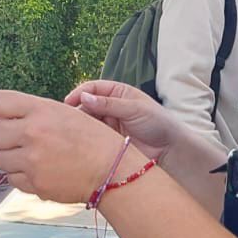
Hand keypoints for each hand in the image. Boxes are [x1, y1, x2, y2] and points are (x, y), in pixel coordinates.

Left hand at [0, 89, 139, 203]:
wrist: (112, 170)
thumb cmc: (91, 139)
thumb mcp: (64, 113)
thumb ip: (31, 114)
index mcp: (41, 110)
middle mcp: (33, 133)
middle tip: (13, 139)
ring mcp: (32, 160)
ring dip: (10, 158)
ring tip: (36, 157)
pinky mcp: (34, 183)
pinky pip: (12, 179)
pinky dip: (22, 176)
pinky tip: (43, 171)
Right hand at [64, 80, 181, 162]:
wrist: (169, 149)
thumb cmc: (157, 123)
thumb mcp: (134, 109)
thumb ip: (109, 104)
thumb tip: (84, 98)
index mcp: (118, 93)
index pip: (93, 88)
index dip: (80, 93)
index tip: (69, 102)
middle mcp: (111, 106)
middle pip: (87, 105)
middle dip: (77, 111)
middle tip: (67, 120)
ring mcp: (109, 123)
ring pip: (87, 121)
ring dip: (80, 125)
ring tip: (72, 131)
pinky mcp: (107, 140)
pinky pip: (92, 136)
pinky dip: (85, 137)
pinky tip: (79, 141)